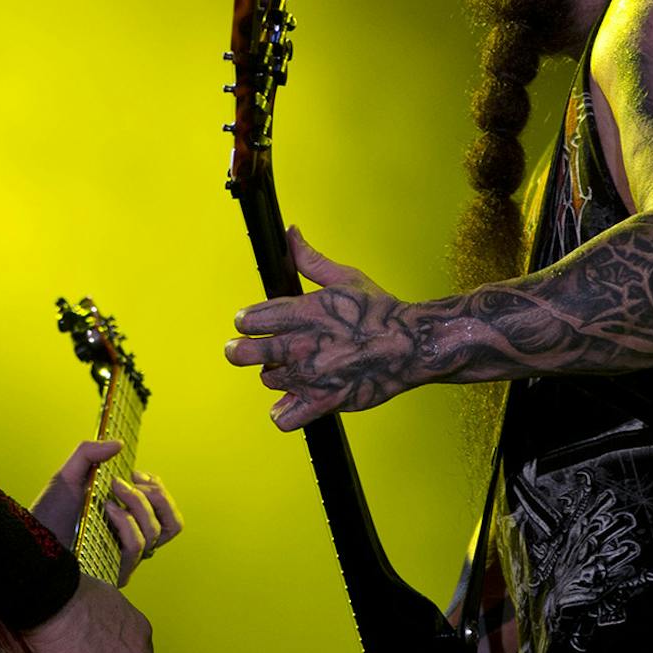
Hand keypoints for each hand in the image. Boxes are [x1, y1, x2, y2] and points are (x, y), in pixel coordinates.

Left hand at [29, 441, 185, 584]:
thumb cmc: (48, 514)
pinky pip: (138, 545)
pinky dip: (127, 522)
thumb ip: (89, 453)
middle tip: (129, 480)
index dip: (159, 489)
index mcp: (128, 521)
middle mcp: (131, 540)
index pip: (166, 511)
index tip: (137, 472)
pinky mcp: (115, 569)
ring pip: (157, 532)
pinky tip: (108, 509)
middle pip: (173, 525)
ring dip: (138, 503)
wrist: (28, 541)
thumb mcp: (68, 476)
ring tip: (111, 492)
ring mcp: (125, 557)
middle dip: (158, 495)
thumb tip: (119, 444)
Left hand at [224, 225, 423, 430]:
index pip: (248, 320)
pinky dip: (284, 411)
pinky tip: (293, 399)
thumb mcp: (345, 277)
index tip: (249, 323)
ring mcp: (312, 377)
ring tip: (287, 368)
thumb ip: (310, 259)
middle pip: (244, 353)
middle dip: (238, 350)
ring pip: (267, 380)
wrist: (413, 345)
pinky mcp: (325, 402)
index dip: (245, 321)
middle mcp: (303, 346)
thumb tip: (291, 234)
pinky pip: (285, 418)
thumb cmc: (380, 311)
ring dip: (273, 374)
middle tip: (242, 349)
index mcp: (304, 313)